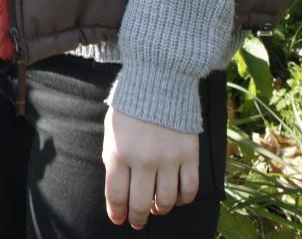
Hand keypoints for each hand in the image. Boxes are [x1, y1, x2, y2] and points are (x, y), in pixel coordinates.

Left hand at [102, 105, 197, 228]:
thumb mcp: (112, 131)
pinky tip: (178, 197)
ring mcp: (169, 158)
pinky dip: (184, 199)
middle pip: (141, 204)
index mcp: (119, 153)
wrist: (159, 78)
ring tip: (157, 207)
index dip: (117, 213)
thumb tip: (119, 192)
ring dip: (160, 209)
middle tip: (138, 222)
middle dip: (138, 218)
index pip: (117, 195)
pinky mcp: (190, 154)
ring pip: (166, 201)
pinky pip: (190, 189)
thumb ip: (114, 159)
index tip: (119, 219)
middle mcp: (143, 159)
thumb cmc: (131, 106)